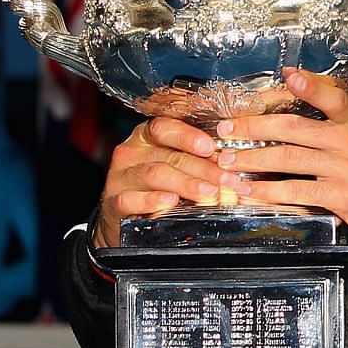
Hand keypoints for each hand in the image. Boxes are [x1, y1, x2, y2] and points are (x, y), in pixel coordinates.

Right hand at [93, 117, 228, 248]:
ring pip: (155, 174)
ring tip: (209, 192)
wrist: (126, 220)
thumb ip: (199, 162)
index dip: (189, 136)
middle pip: (169, 155)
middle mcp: (132, 153)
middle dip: (203, 168)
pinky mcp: (114, 201)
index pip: (165, 127)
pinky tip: (170, 202)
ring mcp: (121, 177)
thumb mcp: (177, 168)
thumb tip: (233, 165)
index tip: (212, 147)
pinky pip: (131, 199)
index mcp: (148, 137)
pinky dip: (153, 200)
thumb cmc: (158, 187)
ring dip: (186, 183)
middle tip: (226, 180)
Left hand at [213, 70, 347, 252]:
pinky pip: (295, 190)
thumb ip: (345, 127)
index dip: (309, 85)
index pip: (333, 97)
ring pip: (287, 158)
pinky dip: (267, 191)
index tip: (286, 76)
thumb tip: (307, 119)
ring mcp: (345, 169)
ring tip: (227, 162)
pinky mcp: (340, 196)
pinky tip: (250, 191)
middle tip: (226, 131)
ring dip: (251, 160)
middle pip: (292, 128)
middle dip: (252, 128)